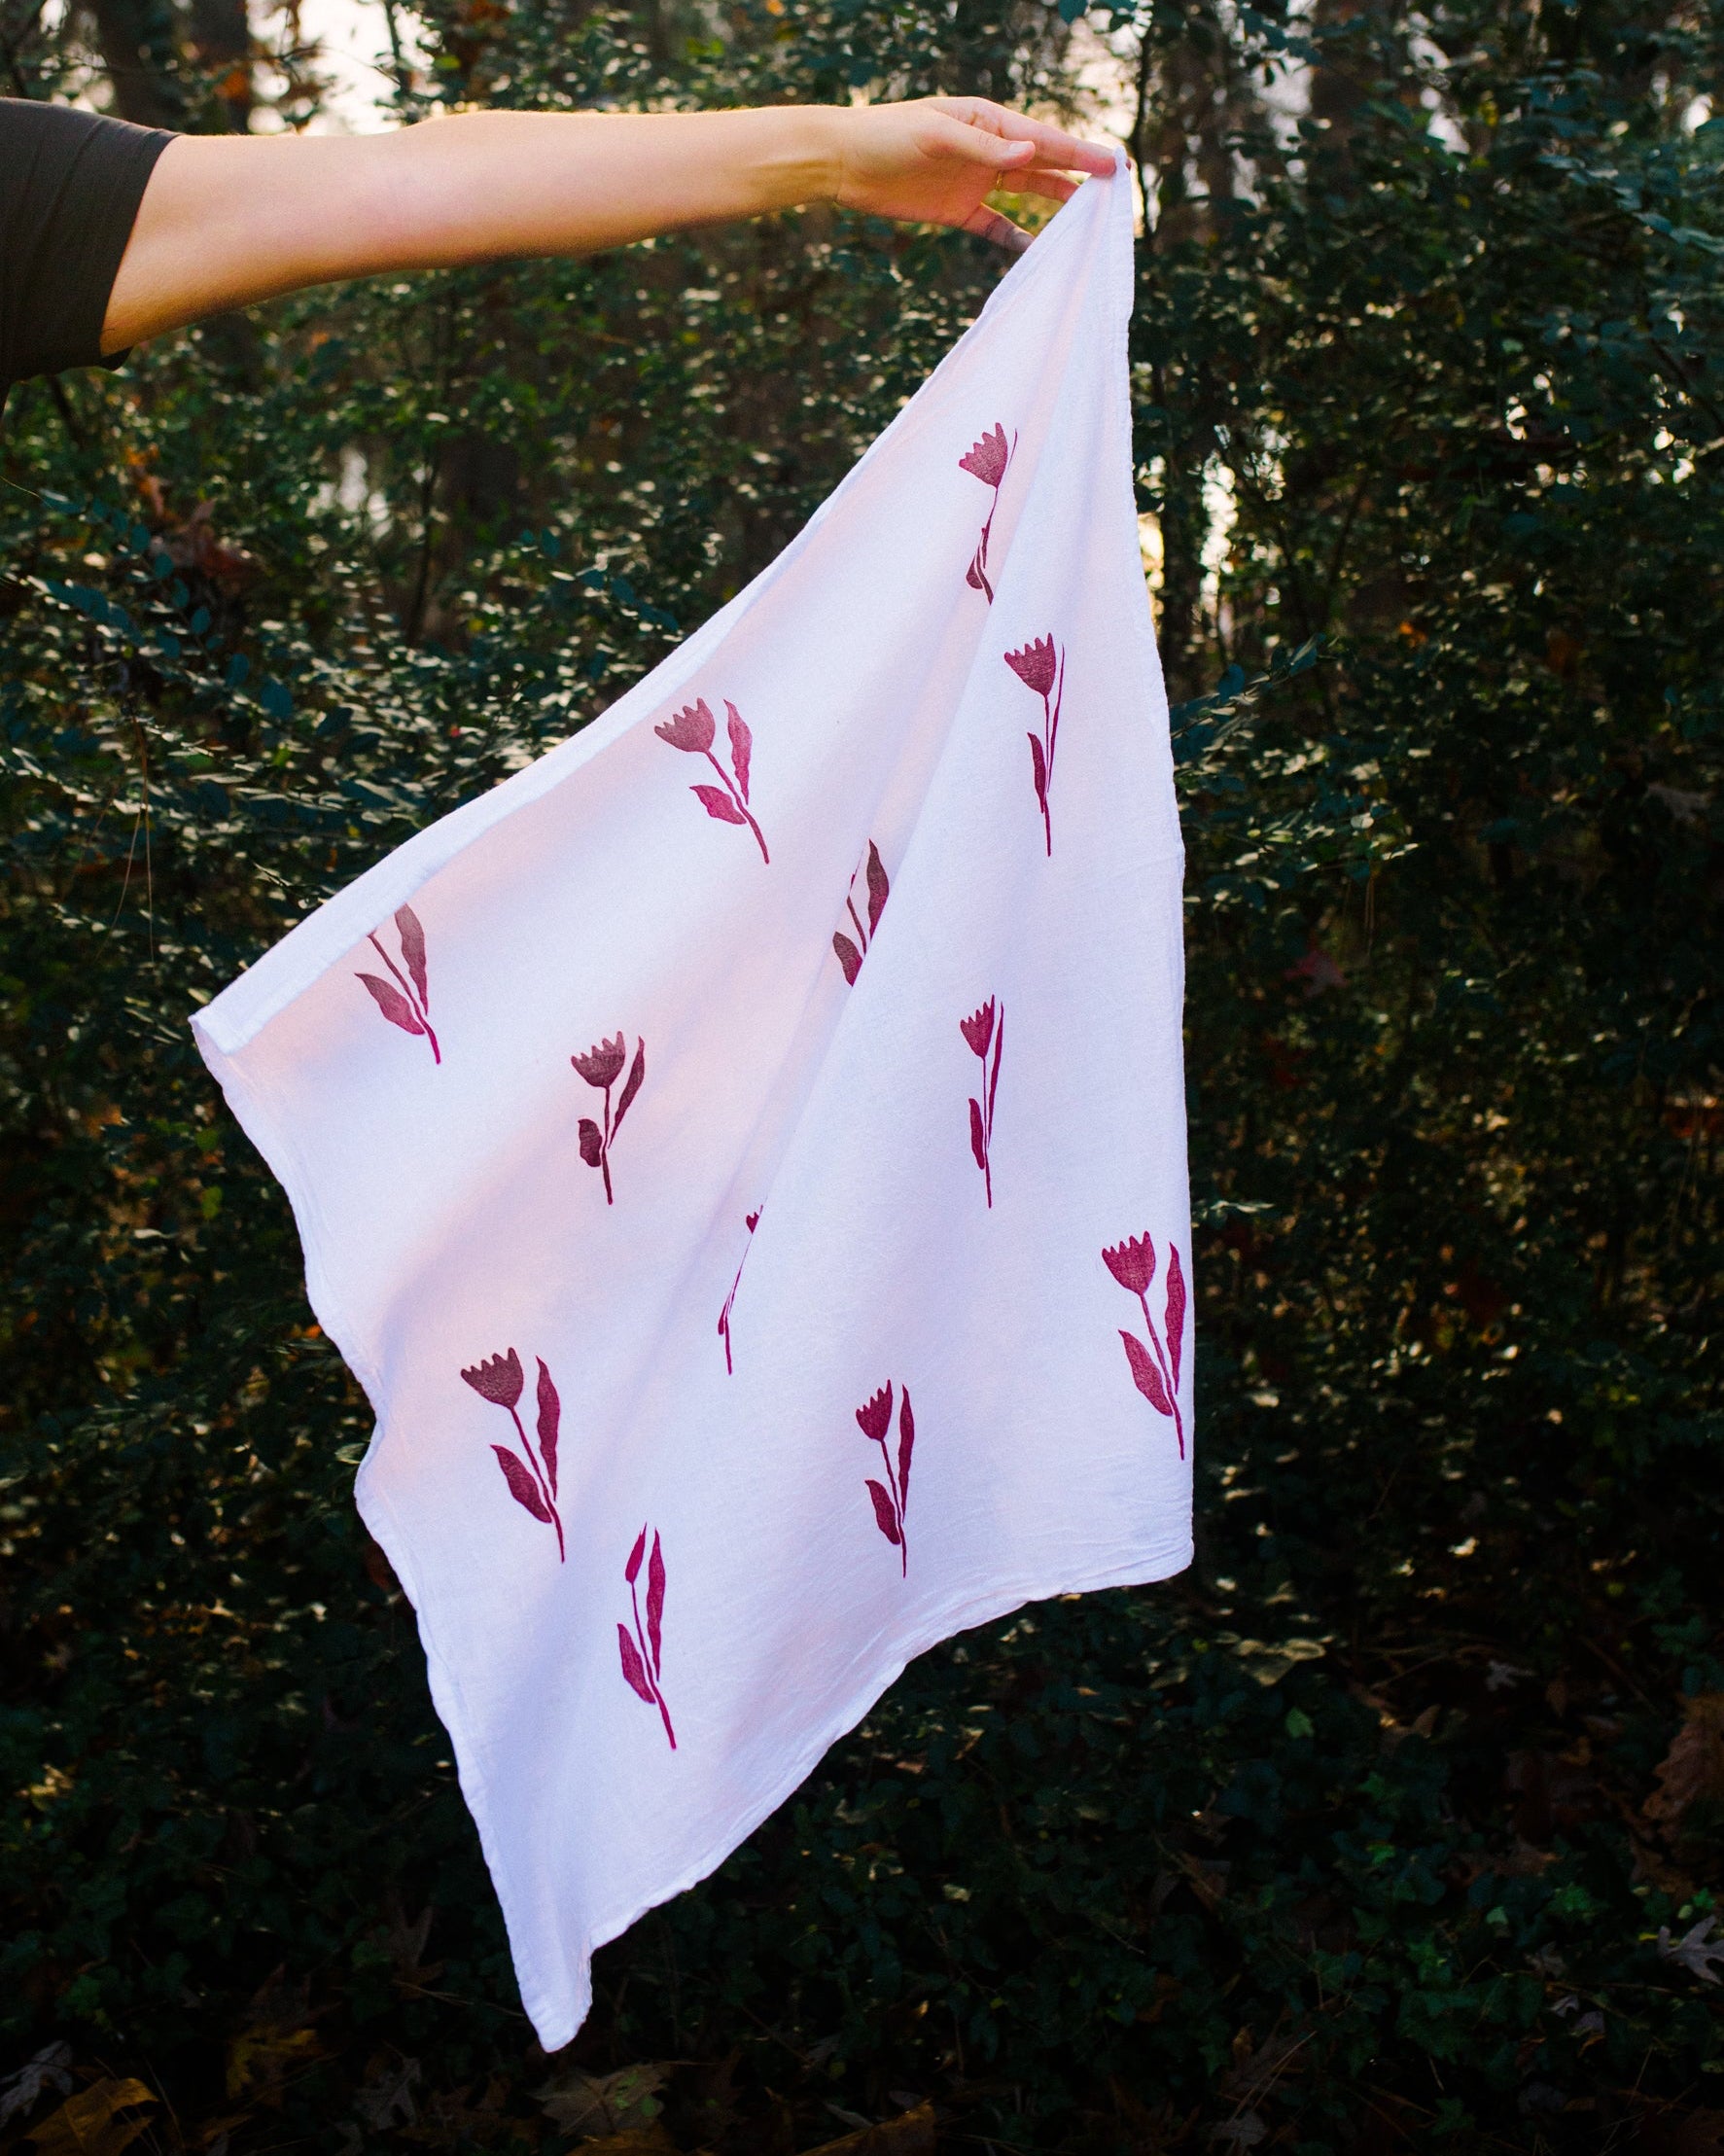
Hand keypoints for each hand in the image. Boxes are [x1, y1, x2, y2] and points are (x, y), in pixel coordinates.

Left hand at [828, 97, 1117, 250]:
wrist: (843, 162)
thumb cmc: (886, 136)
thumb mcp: (936, 135)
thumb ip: (984, 148)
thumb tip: (1031, 153)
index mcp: (986, 122)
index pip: (1041, 139)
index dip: (1078, 152)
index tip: (1111, 163)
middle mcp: (987, 151)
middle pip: (1042, 166)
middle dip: (1077, 177)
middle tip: (1113, 191)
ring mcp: (975, 182)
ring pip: (1026, 195)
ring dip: (1055, 206)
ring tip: (1087, 221)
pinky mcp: (957, 212)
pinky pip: (997, 227)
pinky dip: (1018, 239)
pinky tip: (1039, 250)